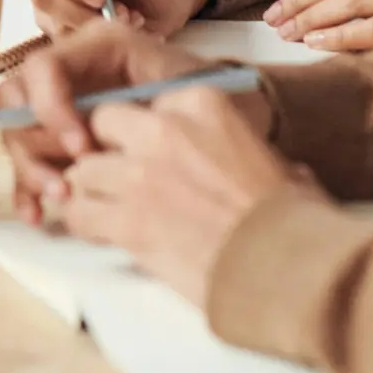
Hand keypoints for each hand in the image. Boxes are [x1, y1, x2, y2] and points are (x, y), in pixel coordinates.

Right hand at [0, 19, 228, 220]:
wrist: (240, 120)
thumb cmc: (219, 100)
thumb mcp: (190, 89)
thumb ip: (142, 101)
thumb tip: (93, 132)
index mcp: (96, 47)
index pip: (44, 68)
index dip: (52, 108)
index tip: (82, 149)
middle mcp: (72, 72)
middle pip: (18, 103)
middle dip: (34, 145)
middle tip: (64, 184)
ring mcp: (64, 108)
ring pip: (20, 135)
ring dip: (30, 171)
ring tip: (60, 201)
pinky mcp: (65, 142)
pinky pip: (32, 163)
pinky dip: (29, 189)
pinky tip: (38, 214)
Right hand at [22, 0, 212, 36]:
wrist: (168, 1)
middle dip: (81, 11)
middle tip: (120, 13)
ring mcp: (54, 0)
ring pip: (51, 21)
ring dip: (93, 27)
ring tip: (128, 19)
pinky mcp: (62, 27)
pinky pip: (65, 42)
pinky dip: (96, 42)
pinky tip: (122, 30)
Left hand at [56, 88, 327, 308]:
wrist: (291, 270)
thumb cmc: (293, 220)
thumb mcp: (276, 162)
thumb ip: (246, 151)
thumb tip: (276, 170)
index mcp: (202, 105)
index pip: (141, 102)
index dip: (140, 131)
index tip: (147, 151)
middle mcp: (164, 130)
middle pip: (101, 125)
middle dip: (105, 150)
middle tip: (117, 176)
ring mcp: (140, 174)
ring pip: (83, 171)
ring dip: (91, 190)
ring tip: (106, 209)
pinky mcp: (127, 220)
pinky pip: (79, 214)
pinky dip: (84, 224)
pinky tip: (101, 233)